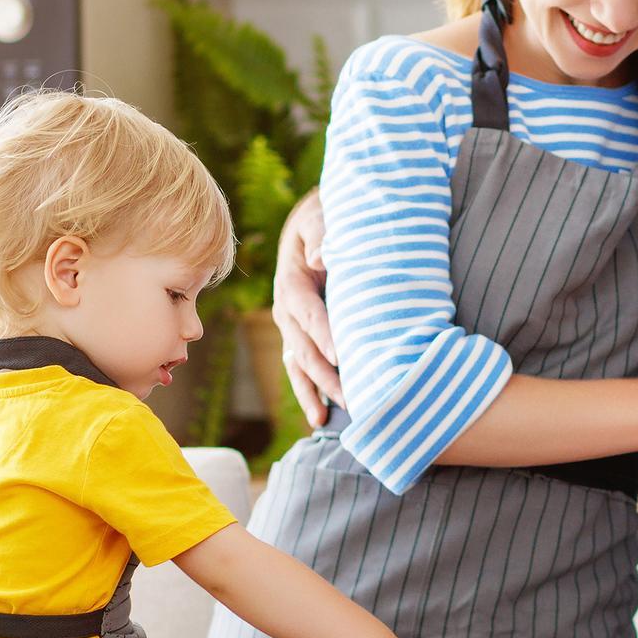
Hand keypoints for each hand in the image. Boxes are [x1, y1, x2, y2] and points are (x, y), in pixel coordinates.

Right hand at [273, 189, 341, 427]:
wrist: (311, 225)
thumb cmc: (323, 220)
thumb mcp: (320, 218)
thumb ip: (322, 235)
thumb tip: (321, 257)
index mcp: (292, 283)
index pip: (309, 313)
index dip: (324, 335)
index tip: (341, 356)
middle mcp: (287, 310)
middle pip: (304, 349)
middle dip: (325, 376)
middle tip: (351, 398)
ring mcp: (291, 327)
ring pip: (299, 365)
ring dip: (314, 392)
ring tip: (326, 420)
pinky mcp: (299, 336)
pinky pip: (301, 368)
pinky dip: (310, 392)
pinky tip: (321, 416)